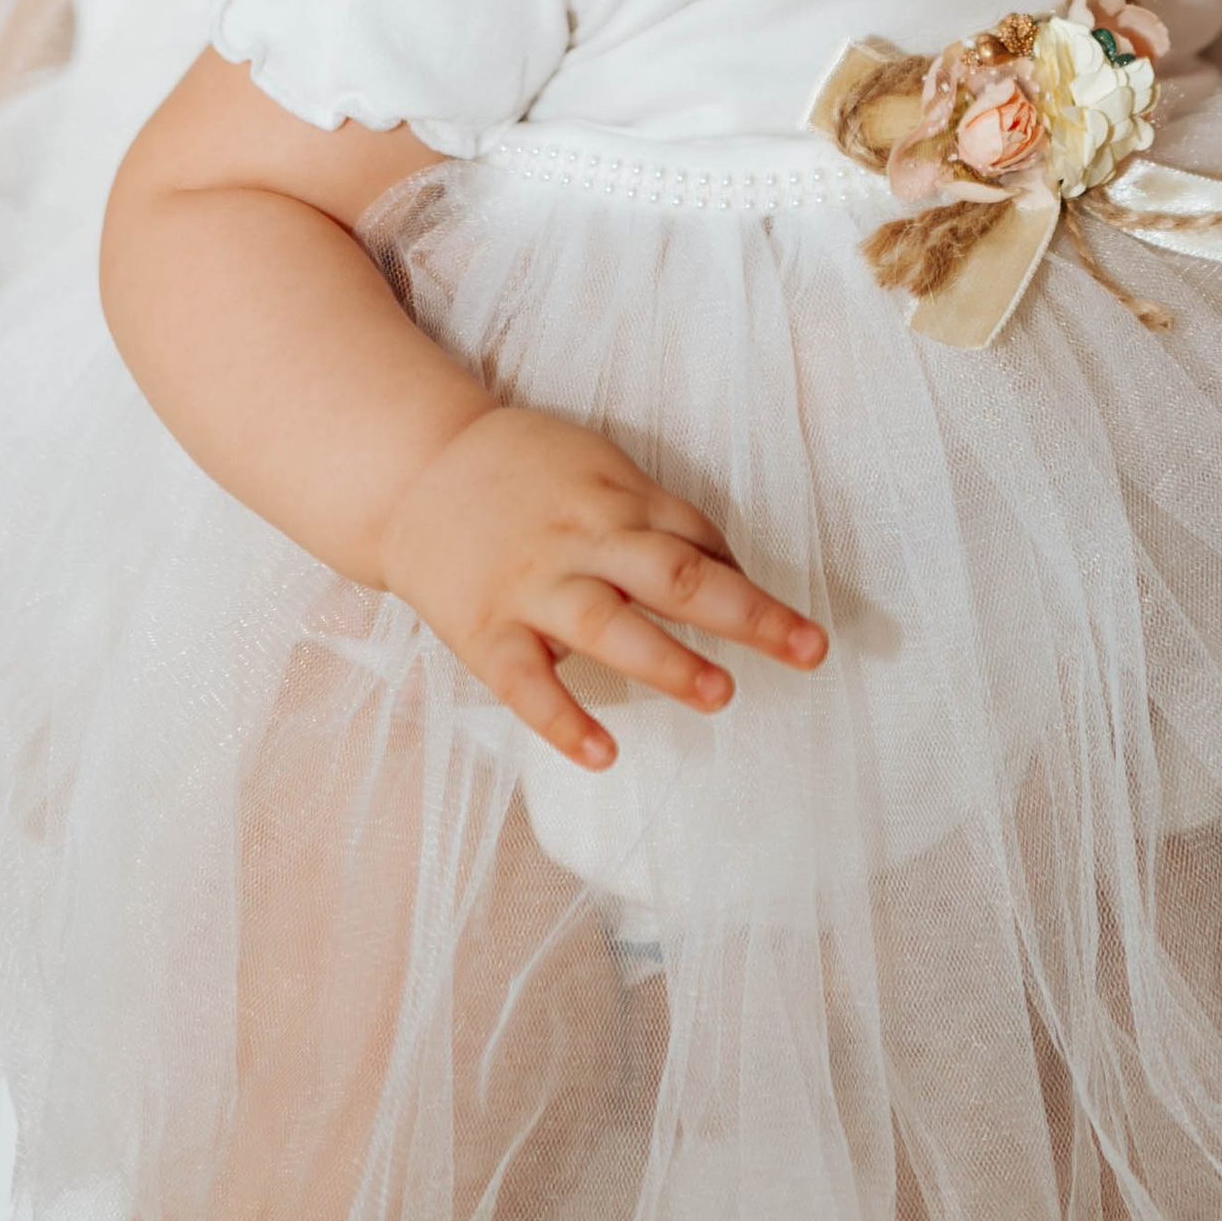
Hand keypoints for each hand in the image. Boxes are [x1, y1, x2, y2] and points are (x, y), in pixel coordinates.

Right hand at [383, 401, 826, 769]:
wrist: (413, 469)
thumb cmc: (520, 470)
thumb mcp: (595, 466)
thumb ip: (654, 513)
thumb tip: (723, 564)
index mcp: (613, 497)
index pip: (695, 537)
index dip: (746, 578)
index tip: (797, 625)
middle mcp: (580, 540)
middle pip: (672, 575)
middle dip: (745, 613)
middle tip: (808, 647)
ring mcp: (530, 586)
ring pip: (606, 626)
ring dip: (667, 661)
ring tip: (722, 694)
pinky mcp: (483, 630)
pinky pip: (526, 683)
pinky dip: (563, 720)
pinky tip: (604, 753)